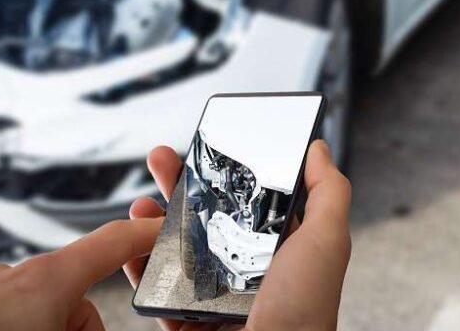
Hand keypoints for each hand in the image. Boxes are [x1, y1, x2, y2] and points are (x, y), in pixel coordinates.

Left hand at [0, 213, 162, 330]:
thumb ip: (92, 325)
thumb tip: (100, 323)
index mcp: (47, 280)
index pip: (115, 241)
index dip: (150, 232)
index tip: (172, 230)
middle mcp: (13, 276)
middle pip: (77, 298)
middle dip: (81, 328)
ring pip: (40, 313)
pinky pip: (6, 318)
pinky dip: (16, 329)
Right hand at [125, 140, 352, 330]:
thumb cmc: (304, 312)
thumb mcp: (326, 241)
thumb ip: (328, 193)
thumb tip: (319, 150)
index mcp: (281, 251)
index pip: (250, 201)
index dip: (228, 172)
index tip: (207, 146)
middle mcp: (247, 272)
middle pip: (206, 218)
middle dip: (181, 185)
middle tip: (161, 159)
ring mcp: (215, 297)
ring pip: (175, 250)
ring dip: (153, 222)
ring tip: (140, 202)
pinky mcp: (187, 321)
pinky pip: (157, 291)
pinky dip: (138, 267)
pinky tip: (130, 246)